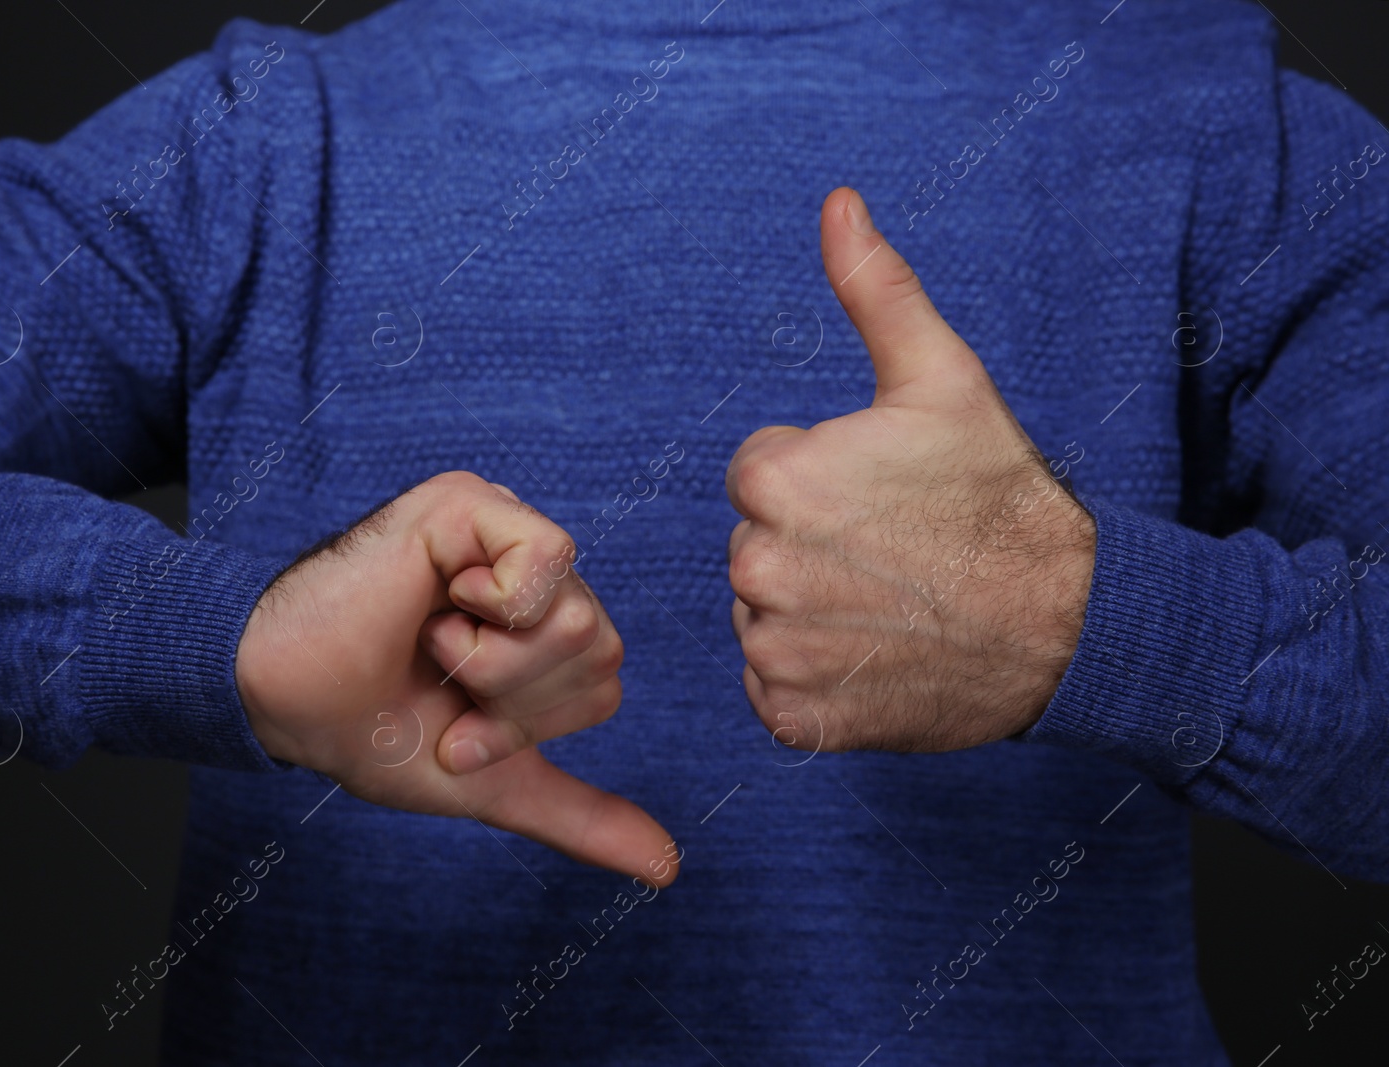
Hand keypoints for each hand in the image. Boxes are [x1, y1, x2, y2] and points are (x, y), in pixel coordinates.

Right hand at [236, 471, 676, 884]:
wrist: (284, 702)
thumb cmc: (369, 729)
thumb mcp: (491, 780)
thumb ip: (578, 813)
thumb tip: (668, 868)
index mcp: (544, 627)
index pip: (603, 686)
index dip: (529, 727)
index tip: (454, 723)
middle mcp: (533, 575)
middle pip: (600, 652)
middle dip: (513, 700)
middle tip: (439, 684)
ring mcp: (506, 533)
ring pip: (578, 620)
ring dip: (490, 661)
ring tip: (429, 643)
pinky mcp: (475, 503)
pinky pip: (548, 564)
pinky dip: (491, 610)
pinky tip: (438, 601)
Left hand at [726, 188, 1095, 753]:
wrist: (1070, 627)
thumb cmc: (1001, 500)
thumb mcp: (943, 379)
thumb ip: (875, 290)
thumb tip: (837, 203)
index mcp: (777, 484)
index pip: (758, 475)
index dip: (822, 479)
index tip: (883, 497)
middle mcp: (760, 571)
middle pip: (756, 544)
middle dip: (810, 543)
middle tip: (893, 552)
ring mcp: (778, 652)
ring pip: (762, 614)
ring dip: (809, 610)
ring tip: (889, 603)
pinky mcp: (797, 719)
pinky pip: (773, 687)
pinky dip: (813, 678)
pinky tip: (874, 655)